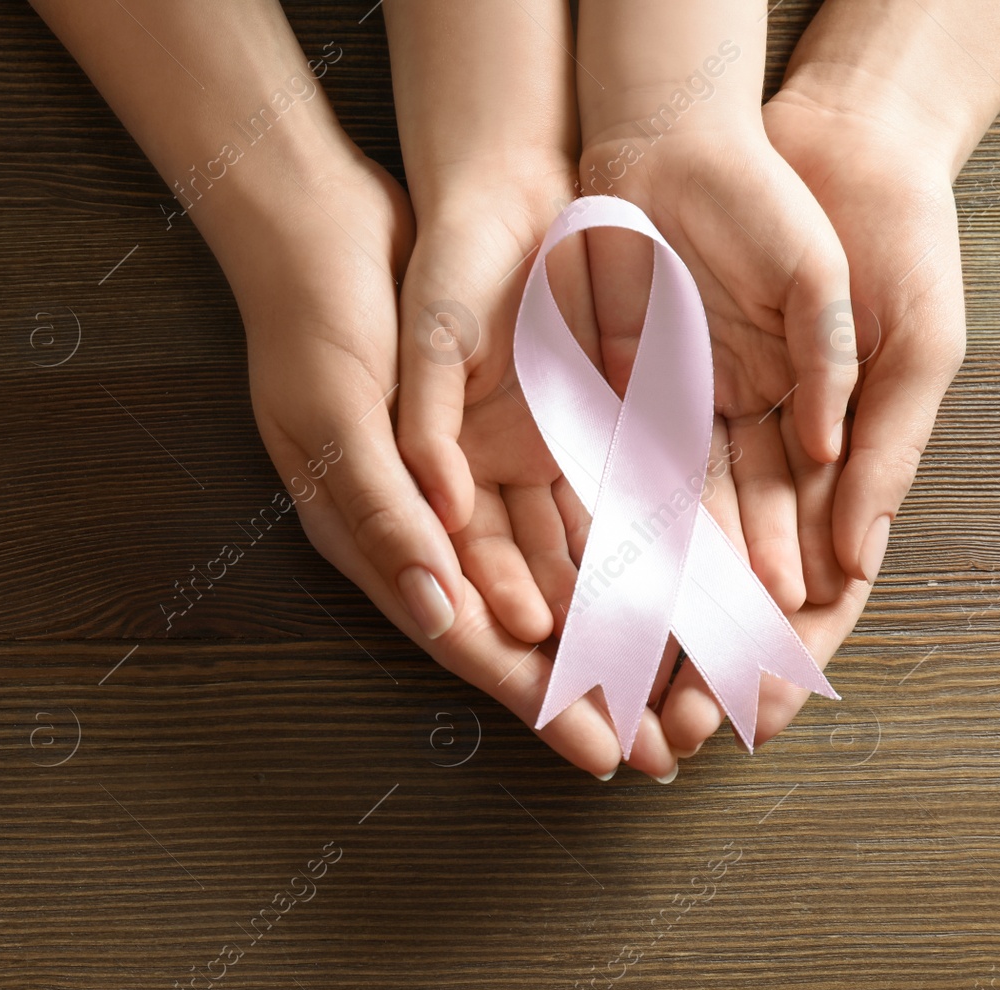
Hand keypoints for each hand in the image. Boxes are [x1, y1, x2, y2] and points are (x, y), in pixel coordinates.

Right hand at [225, 153, 659, 777]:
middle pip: (521, 620)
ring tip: (684, 679)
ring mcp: (471, 479)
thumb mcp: (339, 420)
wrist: (326, 226)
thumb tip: (440, 612)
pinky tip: (677, 576)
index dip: (532, 695)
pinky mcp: (508, 431)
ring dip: (617, 624)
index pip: (464, 632)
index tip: (602, 753)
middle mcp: (429, 522)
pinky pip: (574, 500)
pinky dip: (620, 542)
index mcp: (375, 534)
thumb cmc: (316, 323)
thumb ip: (387, 515)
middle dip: (591, 685)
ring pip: (558, 568)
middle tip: (665, 749)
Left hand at [649, 78, 968, 754]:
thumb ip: (883, 448)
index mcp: (830, 461)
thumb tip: (855, 561)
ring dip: (632, 624)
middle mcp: (752, 458)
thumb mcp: (907, 341)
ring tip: (609, 691)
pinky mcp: (626, 392)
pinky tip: (569, 599)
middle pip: (720, 582)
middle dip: (692, 660)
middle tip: (663, 734)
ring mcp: (688, 428)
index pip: (805, 582)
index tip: (752, 714)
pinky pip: (602, 478)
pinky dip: (586, 541)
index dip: (778, 651)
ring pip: (655, 546)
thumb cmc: (882, 235)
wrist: (791, 138)